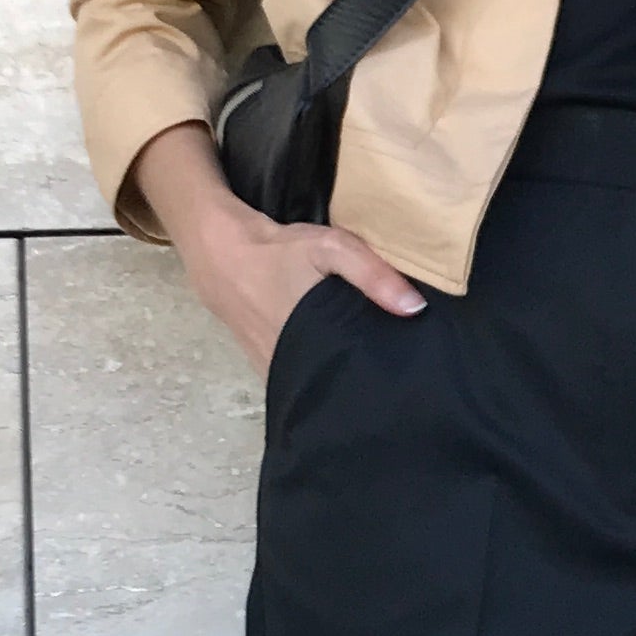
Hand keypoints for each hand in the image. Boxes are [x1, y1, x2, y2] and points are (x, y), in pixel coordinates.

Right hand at [126, 119, 426, 374]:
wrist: (220, 252)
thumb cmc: (278, 251)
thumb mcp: (331, 249)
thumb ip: (373, 275)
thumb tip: (415, 309)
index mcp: (313, 344)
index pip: (354, 380)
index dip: (380, 382)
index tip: (406, 382)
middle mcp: (291, 366)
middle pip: (336, 387)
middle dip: (364, 384)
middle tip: (395, 378)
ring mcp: (273, 371)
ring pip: (315, 386)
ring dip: (337, 381)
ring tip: (370, 374)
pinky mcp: (264, 367)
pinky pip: (297, 380)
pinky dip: (315, 375)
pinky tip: (334, 364)